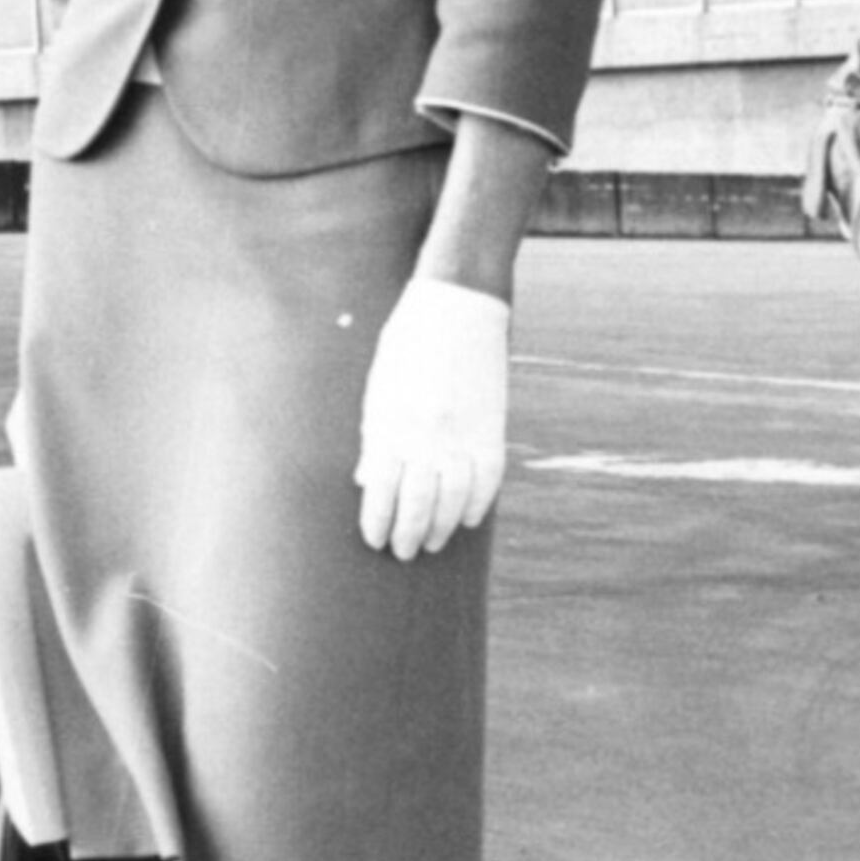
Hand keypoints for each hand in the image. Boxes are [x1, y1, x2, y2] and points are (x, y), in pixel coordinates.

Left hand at [356, 277, 510, 557]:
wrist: (457, 307)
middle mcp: (428, 435)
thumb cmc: (407, 347)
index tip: (374, 539)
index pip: (382, 491)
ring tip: (431, 542)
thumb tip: (368, 482)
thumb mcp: (380, 388)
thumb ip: (375, 437)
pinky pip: (487, 480)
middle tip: (403, 552)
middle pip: (418, 504)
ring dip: (441, 527)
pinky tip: (464, 518)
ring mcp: (463, 433)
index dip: (377, 521)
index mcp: (392, 424)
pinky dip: (476, 504)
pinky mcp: (492, 428)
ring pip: (454, 499)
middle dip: (408, 535)